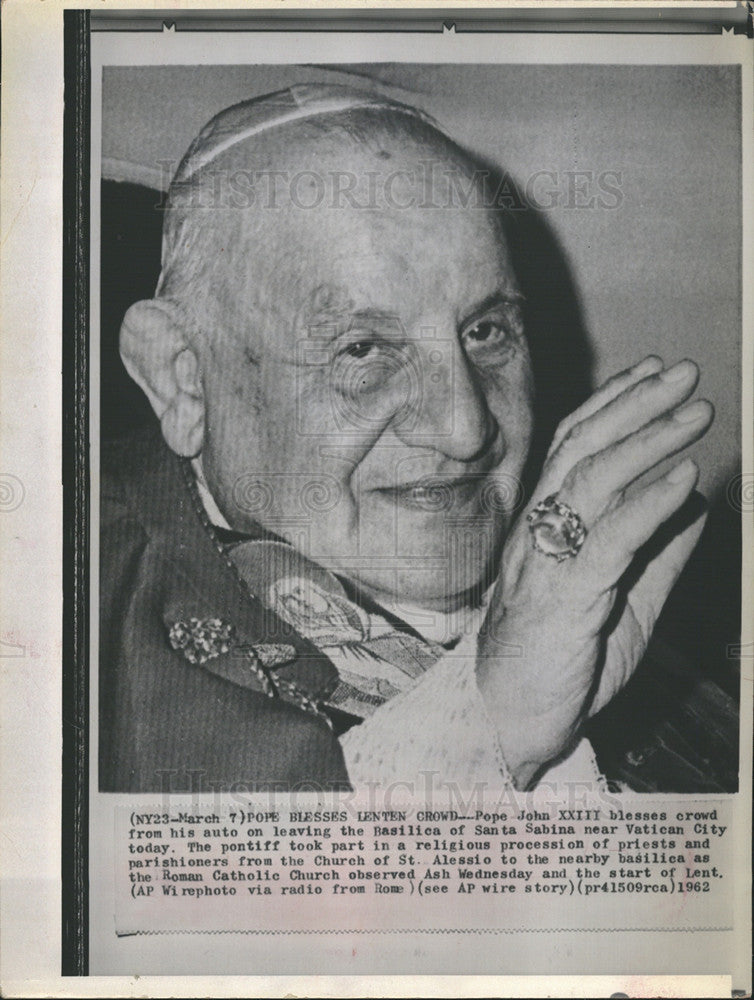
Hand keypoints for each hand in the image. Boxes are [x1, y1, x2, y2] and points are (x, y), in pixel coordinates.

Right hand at [477, 356, 712, 788]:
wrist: (508, 725)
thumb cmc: (559, 664)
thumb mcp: (623, 602)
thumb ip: (655, 552)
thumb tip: (697, 502)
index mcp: (546, 527)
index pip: (575, 449)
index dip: (614, 404)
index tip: (653, 372)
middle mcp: (537, 532)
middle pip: (582, 451)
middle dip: (637, 404)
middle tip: (685, 371)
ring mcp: (543, 563)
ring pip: (591, 484)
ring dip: (648, 440)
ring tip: (695, 412)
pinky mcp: (559, 600)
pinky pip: (605, 542)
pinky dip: (647, 506)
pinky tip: (683, 478)